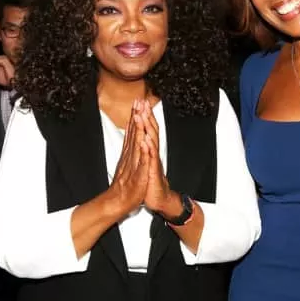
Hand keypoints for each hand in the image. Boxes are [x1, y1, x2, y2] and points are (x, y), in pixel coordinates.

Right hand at [106, 100, 148, 217]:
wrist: (118, 202)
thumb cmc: (124, 185)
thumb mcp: (127, 164)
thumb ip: (128, 149)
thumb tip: (129, 135)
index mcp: (128, 154)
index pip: (132, 132)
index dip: (135, 116)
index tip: (137, 102)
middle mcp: (129, 157)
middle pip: (133, 134)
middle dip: (136, 117)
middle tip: (138, 101)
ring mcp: (133, 165)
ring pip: (136, 145)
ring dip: (138, 130)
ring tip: (140, 116)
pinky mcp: (137, 176)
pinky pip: (141, 163)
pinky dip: (143, 153)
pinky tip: (144, 143)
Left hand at [138, 100, 180, 216]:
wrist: (159, 198)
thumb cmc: (150, 181)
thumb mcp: (144, 163)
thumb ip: (143, 150)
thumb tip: (140, 136)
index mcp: (149, 151)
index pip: (147, 130)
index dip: (143, 116)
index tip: (139, 102)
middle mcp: (152, 154)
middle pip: (151, 131)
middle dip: (147, 116)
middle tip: (143, 102)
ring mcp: (153, 162)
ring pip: (152, 142)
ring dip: (147, 128)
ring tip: (143, 115)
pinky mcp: (153, 172)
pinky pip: (151, 159)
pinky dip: (149, 149)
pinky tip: (146, 140)